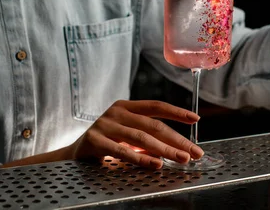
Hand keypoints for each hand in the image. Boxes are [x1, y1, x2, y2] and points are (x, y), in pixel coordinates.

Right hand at [67, 100, 203, 168]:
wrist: (74, 155)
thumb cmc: (105, 143)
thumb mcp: (126, 135)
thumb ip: (146, 137)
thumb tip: (177, 148)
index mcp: (126, 106)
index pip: (156, 106)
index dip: (176, 112)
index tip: (195, 119)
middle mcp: (116, 112)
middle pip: (152, 125)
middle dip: (176, 139)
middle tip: (194, 152)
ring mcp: (105, 125)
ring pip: (141, 138)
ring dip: (164, 150)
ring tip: (181, 159)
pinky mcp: (95, 141)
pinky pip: (123, 151)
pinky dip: (142, 159)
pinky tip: (156, 164)